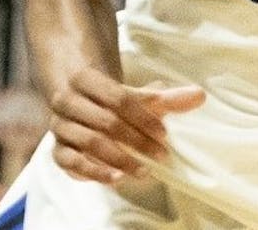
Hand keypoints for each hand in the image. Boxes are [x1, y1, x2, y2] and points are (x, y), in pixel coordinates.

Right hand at [48, 67, 204, 183]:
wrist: (85, 106)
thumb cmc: (116, 101)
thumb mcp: (140, 97)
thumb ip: (168, 99)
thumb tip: (200, 95)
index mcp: (86, 79)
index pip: (117, 98)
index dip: (143, 117)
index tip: (164, 134)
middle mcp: (67, 101)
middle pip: (105, 122)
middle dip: (136, 141)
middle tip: (161, 154)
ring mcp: (60, 126)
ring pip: (90, 142)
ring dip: (119, 158)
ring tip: (143, 170)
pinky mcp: (57, 150)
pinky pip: (70, 163)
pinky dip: (93, 171)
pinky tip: (117, 177)